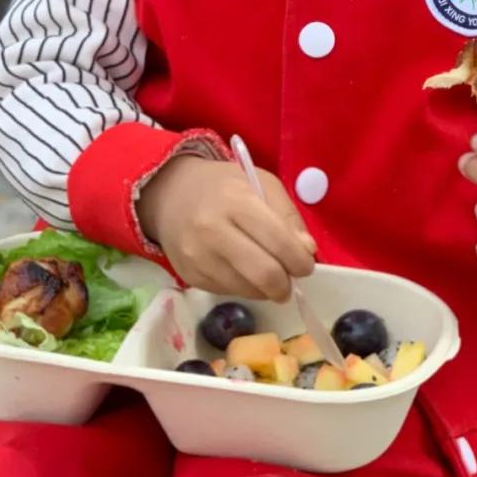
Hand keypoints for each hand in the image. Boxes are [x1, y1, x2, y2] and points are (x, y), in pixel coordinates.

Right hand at [138, 155, 315, 302]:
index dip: (300, 261)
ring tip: (266, 274)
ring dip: (265, 290)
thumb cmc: (223, 187)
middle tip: (290, 282)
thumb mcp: (261, 184)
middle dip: (285, 285)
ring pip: (247, 290)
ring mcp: (197, 257)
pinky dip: (244, 288)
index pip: (279, 242)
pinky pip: (228, 292)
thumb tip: (307, 251)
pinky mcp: (189, 276)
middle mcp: (213, 231)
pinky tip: (242, 271)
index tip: (306, 265)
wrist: (170, 195)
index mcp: (236, 202)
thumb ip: (288, 217)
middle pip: (263, 274)